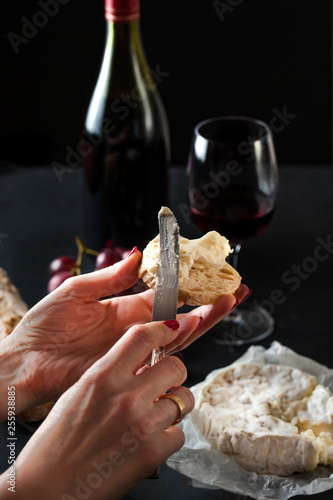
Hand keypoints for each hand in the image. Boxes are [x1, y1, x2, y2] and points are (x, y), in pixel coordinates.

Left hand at [0, 248, 249, 414]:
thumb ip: (110, 277)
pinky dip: (178, 340)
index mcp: (126, 309)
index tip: (210, 272)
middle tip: (235, 292)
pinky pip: (158, 354)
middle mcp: (137, 329)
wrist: (23, 363)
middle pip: (181, 316)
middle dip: (209, 305)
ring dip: (202, 318)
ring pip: (177, 334)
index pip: (165, 295)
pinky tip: (193, 325)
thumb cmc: (44, 328)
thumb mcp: (77, 292)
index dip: (189, 284)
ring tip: (224, 303)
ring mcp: (135, 349)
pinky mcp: (129, 366)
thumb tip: (136, 252)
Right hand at [1, 320, 193, 499]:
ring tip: (154, 416)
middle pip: (176, 366)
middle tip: (163, 383)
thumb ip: (113, 375)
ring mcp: (143, 425)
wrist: (47, 489)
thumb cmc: (56, 442)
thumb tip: (144, 365)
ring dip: (173, 406)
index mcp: (103, 377)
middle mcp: (126, 396)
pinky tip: (148, 442)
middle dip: (173, 373)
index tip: (171, 330)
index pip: (143, 337)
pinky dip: (168, 437)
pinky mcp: (154, 453)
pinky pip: (178, 433)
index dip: (163, 329)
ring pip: (184, 399)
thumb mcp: (80, 393)